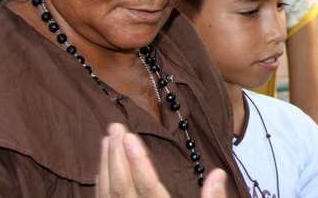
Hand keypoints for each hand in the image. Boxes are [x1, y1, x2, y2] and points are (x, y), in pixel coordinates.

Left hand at [97, 123, 227, 197]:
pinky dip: (100, 187)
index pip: (149, 190)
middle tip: (115, 127)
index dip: (139, 163)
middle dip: (117, 157)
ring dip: (105, 167)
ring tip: (107, 140)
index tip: (131, 137)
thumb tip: (217, 174)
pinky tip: (101, 170)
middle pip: (123, 190)